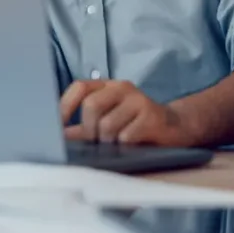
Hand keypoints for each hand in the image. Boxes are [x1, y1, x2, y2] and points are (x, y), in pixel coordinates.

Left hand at [60, 80, 194, 146]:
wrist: (175, 127)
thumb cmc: (135, 125)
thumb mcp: (108, 122)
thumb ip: (83, 129)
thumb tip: (59, 138)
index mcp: (107, 87)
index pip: (79, 87)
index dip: (65, 106)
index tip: (58, 127)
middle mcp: (122, 87)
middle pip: (91, 106)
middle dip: (89, 130)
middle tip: (97, 141)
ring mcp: (138, 99)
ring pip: (107, 124)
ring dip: (108, 141)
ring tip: (117, 144)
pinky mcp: (152, 115)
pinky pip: (126, 136)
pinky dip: (124, 145)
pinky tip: (132, 144)